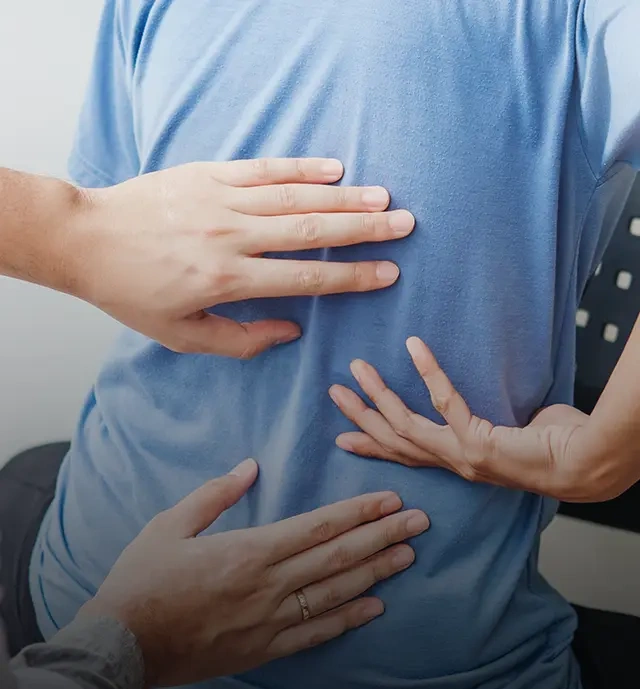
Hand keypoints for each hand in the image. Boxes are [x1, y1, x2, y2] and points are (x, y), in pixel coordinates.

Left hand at [69, 158, 413, 357]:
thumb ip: (240, 341)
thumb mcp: (182, 336)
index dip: (350, 276)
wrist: (87, 240)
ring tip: (383, 198)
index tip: (387, 272)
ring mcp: (220, 200)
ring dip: (343, 197)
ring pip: (293, 197)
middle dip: (363, 229)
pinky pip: (263, 169)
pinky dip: (301, 168)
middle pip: (310, 231)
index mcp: (225, 280)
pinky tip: (334, 168)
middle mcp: (230, 237)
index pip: (304, 278)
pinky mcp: (208, 173)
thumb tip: (291, 331)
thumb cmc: (134, 294)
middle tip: (404, 225)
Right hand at [80, 459, 427, 686]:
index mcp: (248, 550)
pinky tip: (376, 607)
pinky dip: (348, 620)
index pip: (317, 526)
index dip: (358, 512)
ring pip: (335, 593)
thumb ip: (215, 495)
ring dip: (375, 573)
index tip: (391, 500)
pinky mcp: (264, 648)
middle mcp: (269, 585)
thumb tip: (250, 467)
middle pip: (337, 556)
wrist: (123, 644)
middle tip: (420, 523)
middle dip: (382, 537)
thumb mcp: (170, 524)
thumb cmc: (143, 579)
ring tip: (408, 557)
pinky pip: (315, 633)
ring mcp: (270, 620)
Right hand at [330, 337, 605, 502]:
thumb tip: (475, 405)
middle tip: (334, 392)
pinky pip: (444, 400)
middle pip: (393, 441)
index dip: (372, 445)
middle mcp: (453, 463)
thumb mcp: (506, 433)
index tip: (344, 436)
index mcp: (458, 462)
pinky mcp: (476, 441)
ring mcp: (462, 455)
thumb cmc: (557, 446)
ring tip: (357, 368)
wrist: (587, 463)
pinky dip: (428, 370)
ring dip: (377, 396)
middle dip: (361, 417)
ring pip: (404, 425)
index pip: (405, 454)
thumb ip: (483, 423)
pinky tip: (414, 345)